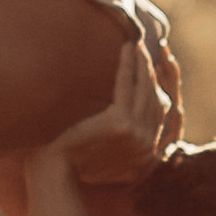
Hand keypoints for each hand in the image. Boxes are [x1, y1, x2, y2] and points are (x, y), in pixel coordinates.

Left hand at [37, 39, 174, 187]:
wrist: (55, 170)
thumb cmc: (76, 160)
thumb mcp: (108, 152)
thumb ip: (125, 140)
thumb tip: (130, 116)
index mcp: (147, 153)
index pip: (160, 113)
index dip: (158, 88)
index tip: (152, 68)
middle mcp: (147, 145)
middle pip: (156, 98)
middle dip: (153, 71)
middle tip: (148, 48)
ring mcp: (136, 135)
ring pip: (144, 89)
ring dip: (142, 63)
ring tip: (137, 44)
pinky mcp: (121, 123)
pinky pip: (127, 86)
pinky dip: (128, 64)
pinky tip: (127, 48)